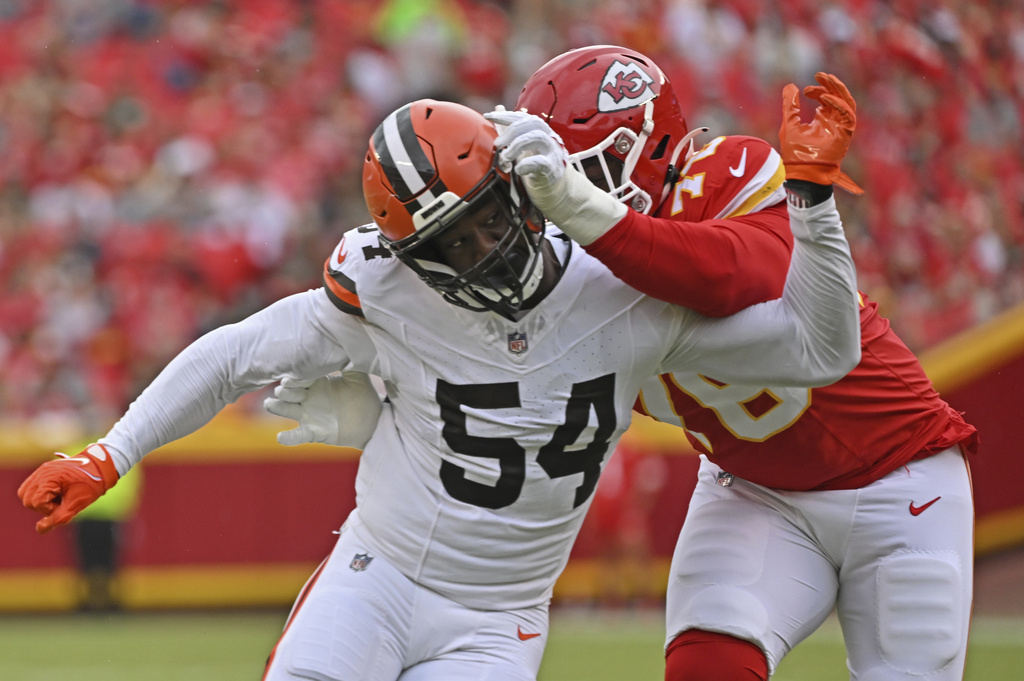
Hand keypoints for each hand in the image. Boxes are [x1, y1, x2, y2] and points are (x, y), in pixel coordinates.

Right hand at [18, 444, 119, 534]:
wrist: (102, 467)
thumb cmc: (91, 484)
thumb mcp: (76, 504)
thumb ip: (58, 518)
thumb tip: (39, 529)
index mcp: (49, 477)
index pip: (36, 502)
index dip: (49, 509)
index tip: (65, 504)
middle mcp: (42, 472)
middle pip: (27, 499)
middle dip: (43, 506)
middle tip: (62, 502)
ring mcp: (41, 470)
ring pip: (25, 494)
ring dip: (39, 501)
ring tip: (59, 498)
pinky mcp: (44, 471)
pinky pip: (30, 487)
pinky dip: (39, 495)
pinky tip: (56, 493)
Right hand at [264, 373, 382, 447]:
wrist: (373, 421)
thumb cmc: (363, 396)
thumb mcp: (358, 377)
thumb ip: (349, 363)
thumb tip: (345, 343)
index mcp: (316, 382)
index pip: (301, 377)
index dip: (297, 378)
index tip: (292, 378)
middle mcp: (308, 397)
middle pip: (289, 392)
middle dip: (284, 390)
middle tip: (282, 389)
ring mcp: (308, 415)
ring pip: (287, 410)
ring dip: (277, 407)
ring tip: (269, 404)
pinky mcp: (314, 432)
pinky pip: (297, 435)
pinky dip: (289, 438)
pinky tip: (281, 437)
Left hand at [485, 110, 567, 189]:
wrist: (553, 182)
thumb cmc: (536, 159)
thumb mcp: (522, 143)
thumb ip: (510, 128)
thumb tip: (497, 108)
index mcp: (538, 128)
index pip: (522, 116)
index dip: (505, 115)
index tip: (488, 116)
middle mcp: (547, 135)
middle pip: (531, 123)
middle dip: (511, 131)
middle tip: (497, 143)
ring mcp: (552, 149)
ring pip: (537, 137)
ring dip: (517, 146)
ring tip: (505, 157)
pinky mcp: (553, 166)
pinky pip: (541, 161)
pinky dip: (526, 164)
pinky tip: (518, 169)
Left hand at [780, 72, 862, 193]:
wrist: (801, 171)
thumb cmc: (795, 152)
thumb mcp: (790, 124)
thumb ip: (790, 106)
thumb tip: (790, 86)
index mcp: (822, 120)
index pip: (825, 99)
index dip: (817, 90)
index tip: (804, 90)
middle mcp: (833, 122)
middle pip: (838, 97)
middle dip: (830, 84)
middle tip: (820, 74)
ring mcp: (841, 127)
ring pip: (847, 101)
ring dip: (838, 89)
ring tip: (827, 79)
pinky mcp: (845, 133)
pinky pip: (848, 114)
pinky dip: (838, 104)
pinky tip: (825, 99)